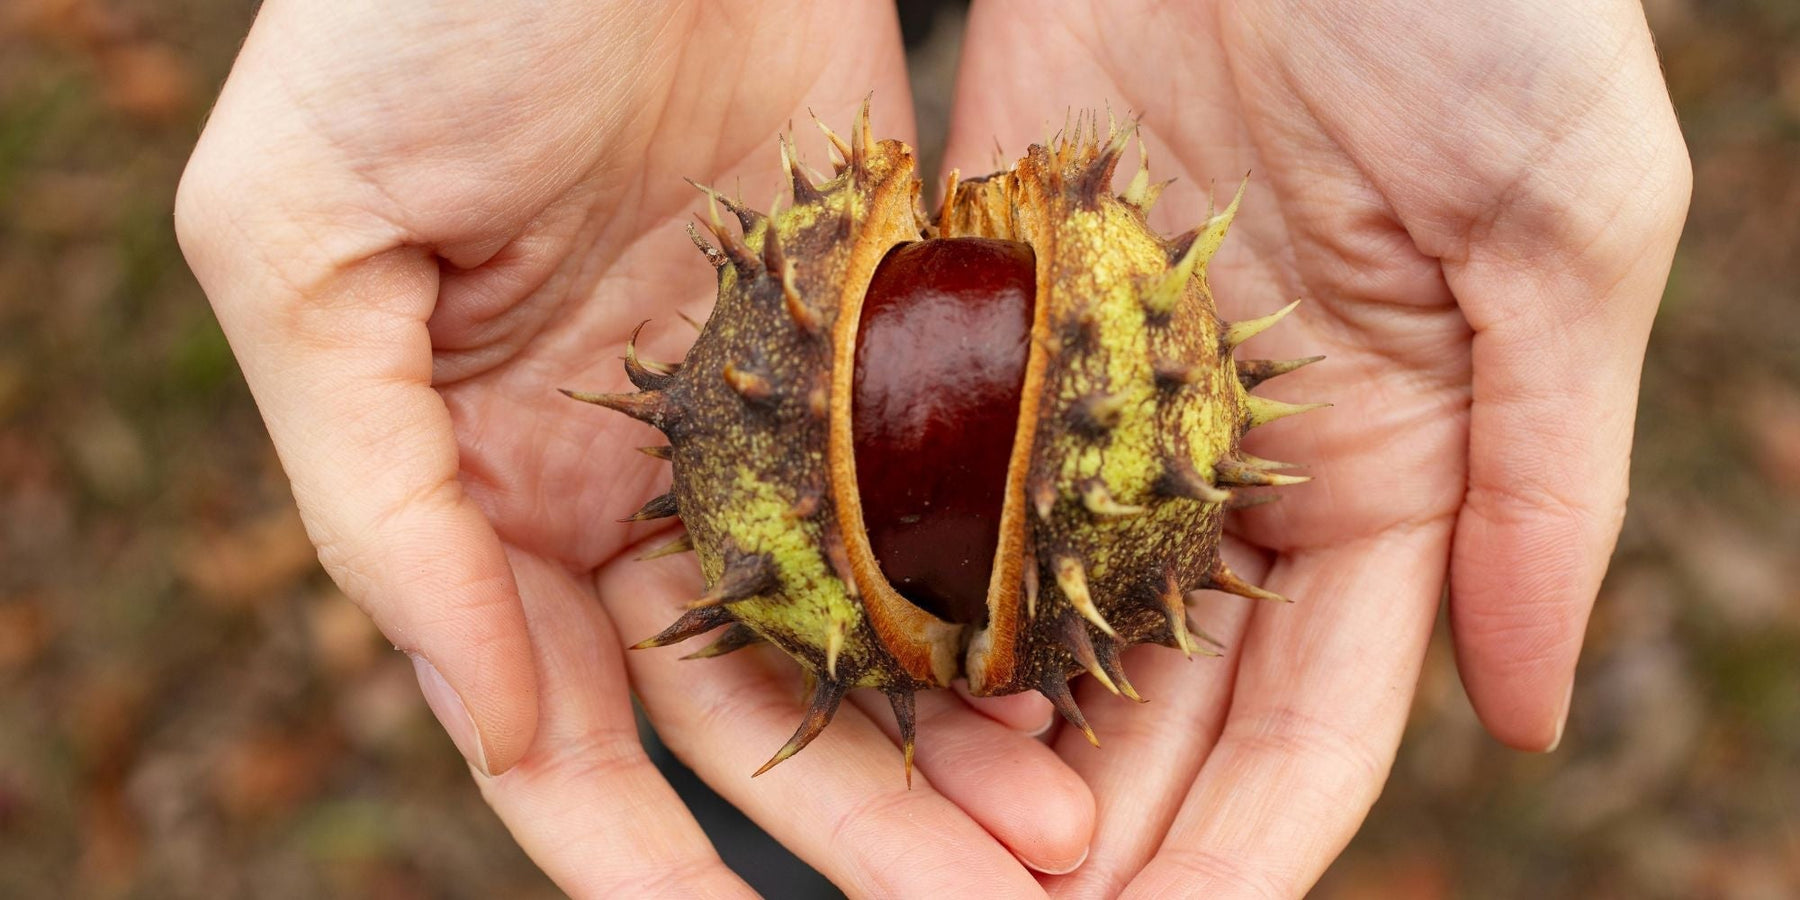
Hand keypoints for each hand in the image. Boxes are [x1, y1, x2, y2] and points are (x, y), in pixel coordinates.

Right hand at [176, 1, 1092, 894]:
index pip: (558, 719)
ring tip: (1063, 835)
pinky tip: (1082, 663)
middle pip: (745, 699)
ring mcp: (760, 406)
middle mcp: (630, 472)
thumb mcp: (304, 242)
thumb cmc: (410, 16)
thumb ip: (372, 488)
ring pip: (865, 620)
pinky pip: (942, 485)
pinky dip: (1000, 583)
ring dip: (952, 735)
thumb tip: (478, 713)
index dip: (636, 852)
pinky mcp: (870, 324)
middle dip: (858, 821)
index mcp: (480, 480)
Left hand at [946, 0, 1689, 893]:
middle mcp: (1237, 456)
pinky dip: (907, 575)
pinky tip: (849, 671)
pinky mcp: (994, 301)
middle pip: (1157, 699)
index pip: (1313, 715)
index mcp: (1393, 467)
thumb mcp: (1566, 228)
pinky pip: (944, 468)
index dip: (1245, 844)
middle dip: (1094, 832)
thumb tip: (1528, 715)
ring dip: (981, 740)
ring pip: (1036, 612)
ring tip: (918, 849)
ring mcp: (1105, 388)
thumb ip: (1547, 477)